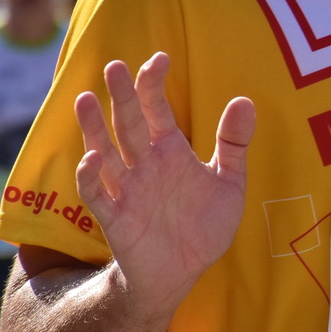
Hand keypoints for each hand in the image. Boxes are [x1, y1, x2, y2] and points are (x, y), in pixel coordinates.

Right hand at [75, 53, 254, 314]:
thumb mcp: (229, 182)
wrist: (182, 273)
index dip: (154, 85)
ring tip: (85, 99)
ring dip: (94, 128)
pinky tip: (91, 158)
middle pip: (129, 124)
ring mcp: (127, 189)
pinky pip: (99, 195)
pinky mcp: (116, 218)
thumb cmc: (202, 226)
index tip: (159, 58)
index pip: (158, 110)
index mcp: (169, 151)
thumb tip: (245, 99)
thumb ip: (234, 144)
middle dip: (122, 96)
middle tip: (114, 65)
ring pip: (105, 152)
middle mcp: (144, 164)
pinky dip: (92, 177)